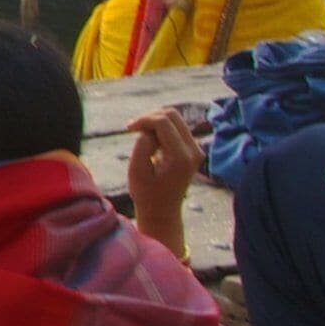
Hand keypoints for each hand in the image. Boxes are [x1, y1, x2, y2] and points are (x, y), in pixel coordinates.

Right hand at [125, 109, 201, 256]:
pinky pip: (176, 127)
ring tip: (141, 136)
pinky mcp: (193, 149)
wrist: (163, 210)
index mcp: (181, 157)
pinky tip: (151, 140)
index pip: (163, 122)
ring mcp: (196, 150)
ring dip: (155, 122)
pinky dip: (161, 128)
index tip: (128, 129)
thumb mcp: (137, 170)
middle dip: (150, 117)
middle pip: (172, 114)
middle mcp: (194, 151)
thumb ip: (142, 144)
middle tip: (134, 129)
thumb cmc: (146, 193)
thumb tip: (149, 129)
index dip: (143, 119)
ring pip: (175, 119)